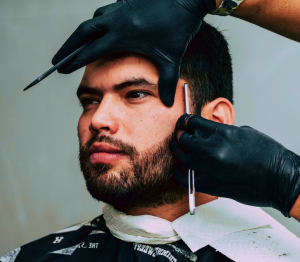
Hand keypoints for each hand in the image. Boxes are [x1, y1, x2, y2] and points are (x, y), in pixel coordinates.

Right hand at [52, 0, 215, 106]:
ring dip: (81, 34)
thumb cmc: (180, 28)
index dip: (75, 60)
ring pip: (93, 21)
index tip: (61, 68)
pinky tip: (99, 29)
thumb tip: (168, 103)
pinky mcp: (125, 2)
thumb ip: (168, 81)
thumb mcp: (171, 57)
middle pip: (83, 33)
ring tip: (74, 46)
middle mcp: (116, 20)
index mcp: (123, 35)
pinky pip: (104, 13)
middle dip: (67, 47)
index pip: (91, 50)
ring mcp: (120, 8)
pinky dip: (97, 23)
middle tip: (56, 59)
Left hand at [170, 113, 299, 216]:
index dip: (185, 121)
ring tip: (177, 148)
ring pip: (181, 157)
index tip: (183, 122)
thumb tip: (206, 133)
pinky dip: (179, 171)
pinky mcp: (209, 185)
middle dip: (179, 134)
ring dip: (178, 151)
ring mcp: (209, 169)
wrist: (280, 179)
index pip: (193, 122)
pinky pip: (185, 178)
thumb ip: (222, 132)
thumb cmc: (267, 156)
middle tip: (178, 134)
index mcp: (224, 133)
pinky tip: (179, 168)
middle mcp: (214, 150)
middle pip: (184, 138)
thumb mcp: (244, 133)